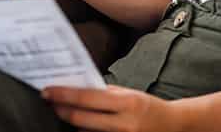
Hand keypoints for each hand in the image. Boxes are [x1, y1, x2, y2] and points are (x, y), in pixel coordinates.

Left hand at [42, 85, 180, 131]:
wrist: (173, 127)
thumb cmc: (148, 107)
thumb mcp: (129, 95)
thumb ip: (105, 95)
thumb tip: (76, 91)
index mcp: (127, 103)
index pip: (87, 98)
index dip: (64, 95)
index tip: (47, 91)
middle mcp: (125, 124)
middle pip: (82, 120)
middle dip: (61, 110)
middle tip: (48, 101)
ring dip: (73, 124)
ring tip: (64, 112)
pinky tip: (82, 128)